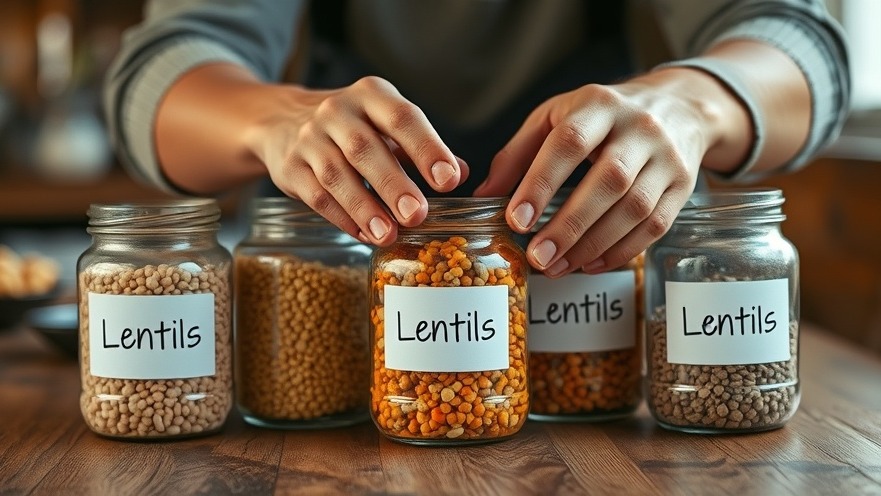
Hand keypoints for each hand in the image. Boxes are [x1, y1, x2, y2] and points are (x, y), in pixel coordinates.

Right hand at [254, 76, 467, 244]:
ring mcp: (308, 138)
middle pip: (365, 148)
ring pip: (336, 175)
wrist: (282, 121)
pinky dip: (342, 218)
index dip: (426, 148)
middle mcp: (337, 111)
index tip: (449, 179)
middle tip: (417, 215)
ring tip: (388, 235)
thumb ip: (422, 147)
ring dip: (364, 207)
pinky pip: (316, 196)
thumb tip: (461, 172)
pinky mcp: (289, 167)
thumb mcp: (386, 125)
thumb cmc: (351, 127)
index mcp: (371, 95)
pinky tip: (364, 235)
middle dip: (393, 184)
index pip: (402, 117)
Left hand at [475, 67, 749, 274]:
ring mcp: (667, 157)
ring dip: (593, 244)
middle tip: (537, 256)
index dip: (541, 183)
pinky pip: (655, 225)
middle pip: (608, 180)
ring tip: (557, 266)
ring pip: (635, 208)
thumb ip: (517, 155)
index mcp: (599, 105)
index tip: (517, 220)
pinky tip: (590, 264)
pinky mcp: (684, 186)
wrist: (678, 107)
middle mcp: (639, 128)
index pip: (569, 143)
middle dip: (569, 224)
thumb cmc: (601, 117)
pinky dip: (621, 250)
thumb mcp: (555, 118)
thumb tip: (484, 197)